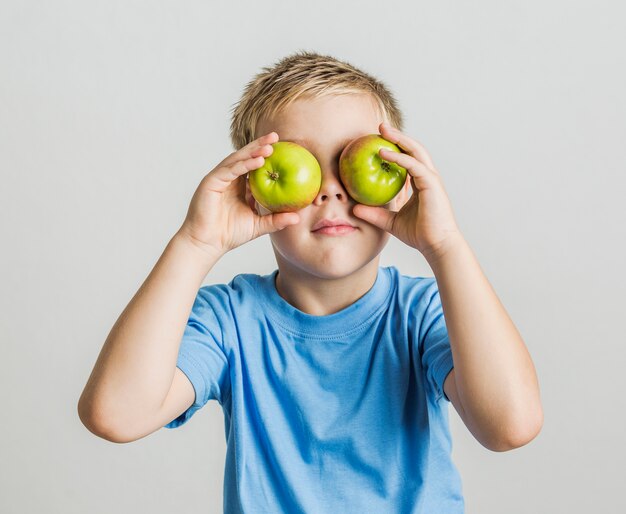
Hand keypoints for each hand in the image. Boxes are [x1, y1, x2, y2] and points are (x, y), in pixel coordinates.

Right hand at [177, 132, 299, 256]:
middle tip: (276, 136)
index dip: (265, 155)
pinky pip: (229, 170)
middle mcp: (229, 179)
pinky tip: (257, 161)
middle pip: (245, 157)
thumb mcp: (259, 226)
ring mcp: (219, 179)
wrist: (207, 243)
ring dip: (253, 151)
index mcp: (239, 186)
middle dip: (260, 145)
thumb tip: (298, 218)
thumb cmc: (229, 235)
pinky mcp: (211, 182)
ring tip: (269, 147)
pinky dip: (243, 164)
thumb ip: (276, 220)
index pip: (253, 166)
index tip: (283, 148)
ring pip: (237, 160)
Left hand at [352, 122, 462, 263]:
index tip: (379, 140)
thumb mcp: (390, 222)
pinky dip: (399, 157)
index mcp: (420, 183)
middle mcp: (427, 177)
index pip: (408, 160)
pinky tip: (383, 153)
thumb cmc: (419, 235)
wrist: (436, 245)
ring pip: (415, 151)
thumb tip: (353, 209)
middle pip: (413, 149)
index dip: (395, 148)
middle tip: (379, 127)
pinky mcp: (431, 183)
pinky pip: (413, 165)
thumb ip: (374, 214)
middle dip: (397, 136)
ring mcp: (431, 179)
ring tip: (382, 131)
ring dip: (399, 139)